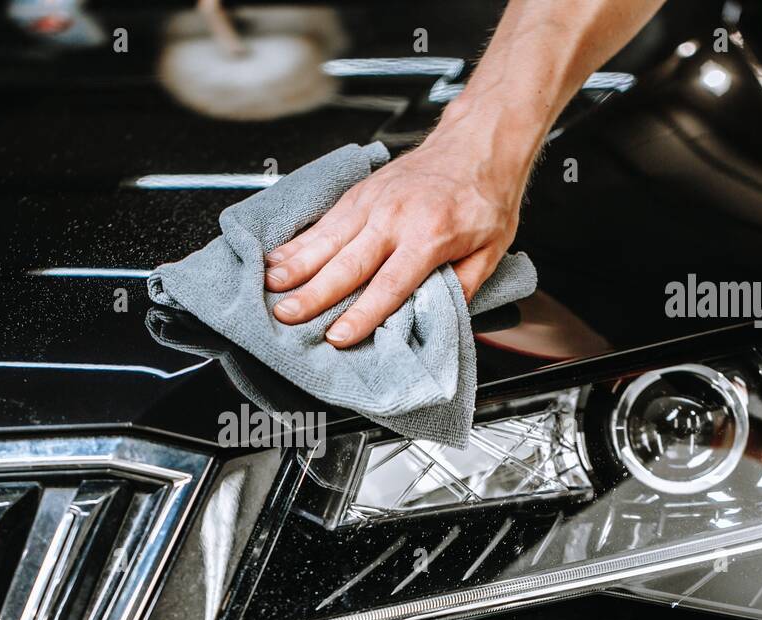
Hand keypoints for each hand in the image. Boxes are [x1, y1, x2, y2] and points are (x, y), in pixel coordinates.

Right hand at [263, 120, 531, 347]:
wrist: (479, 142)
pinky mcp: (359, 193)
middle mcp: (396, 217)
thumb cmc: (484, 195)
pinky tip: (275, 258)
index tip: (338, 336)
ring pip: (327, 239)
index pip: (389, 284)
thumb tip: (436, 320)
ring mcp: (373, 202)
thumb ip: (463, 287)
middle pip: (347, 263)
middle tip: (286, 315)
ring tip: (270, 286)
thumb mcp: (491, 249)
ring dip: (295, 265)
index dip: (362, 313)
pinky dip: (297, 241)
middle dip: (313, 293)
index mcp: (430, 235)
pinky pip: (323, 221)